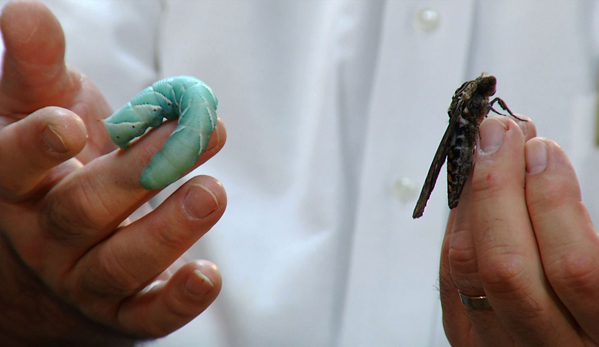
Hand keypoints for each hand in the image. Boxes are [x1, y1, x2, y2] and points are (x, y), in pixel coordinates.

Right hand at [0, 1, 226, 344]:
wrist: (53, 260)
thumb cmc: (55, 172)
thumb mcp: (39, 115)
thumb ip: (38, 70)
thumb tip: (27, 11)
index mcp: (17, 185)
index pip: (11, 166)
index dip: (35, 146)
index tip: (69, 123)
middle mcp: (47, 237)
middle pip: (82, 209)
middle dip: (135, 172)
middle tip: (187, 135)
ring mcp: (86, 278)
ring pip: (121, 262)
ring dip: (169, 229)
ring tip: (212, 192)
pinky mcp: (127, 311)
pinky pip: (150, 314)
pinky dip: (180, 298)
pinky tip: (209, 275)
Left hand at [440, 115, 598, 345]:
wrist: (574, 335)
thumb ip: (593, 226)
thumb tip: (540, 155)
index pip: (574, 269)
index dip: (553, 201)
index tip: (543, 151)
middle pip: (506, 269)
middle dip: (497, 188)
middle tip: (500, 132)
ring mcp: (500, 345)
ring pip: (466, 267)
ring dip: (472, 195)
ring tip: (487, 149)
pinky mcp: (466, 338)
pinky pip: (449, 271)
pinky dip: (458, 219)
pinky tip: (472, 185)